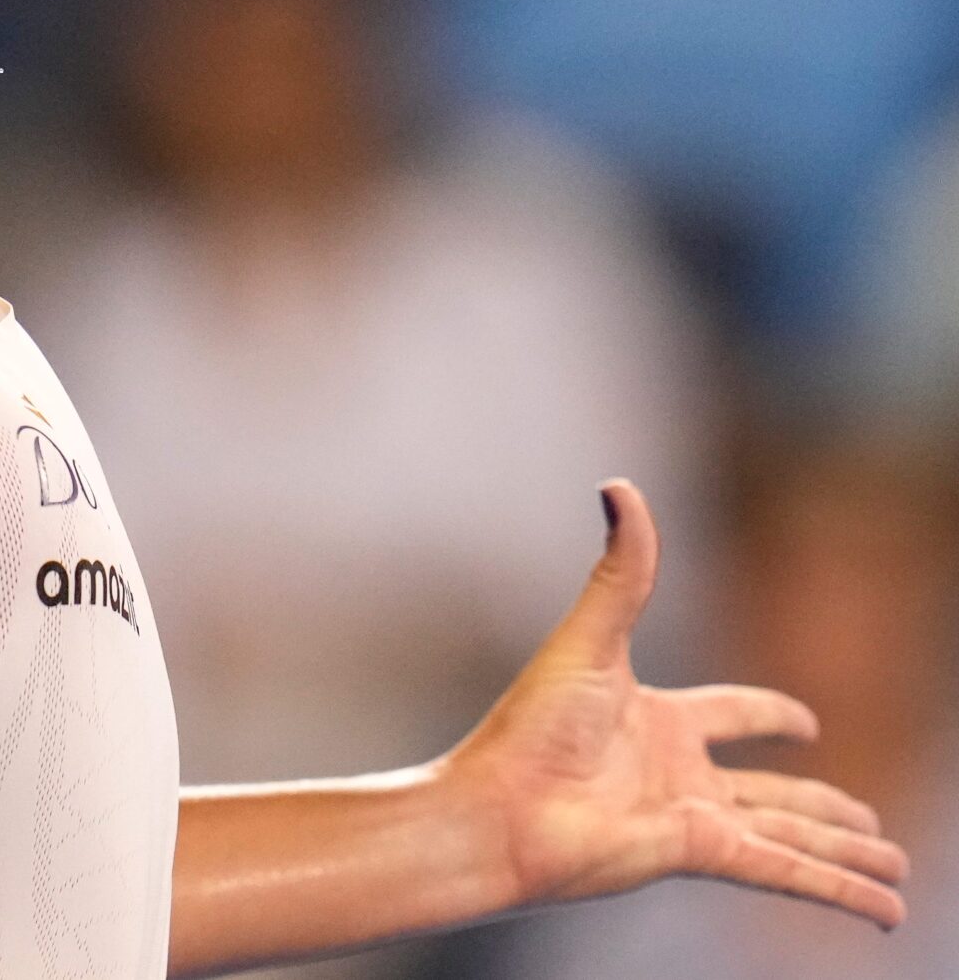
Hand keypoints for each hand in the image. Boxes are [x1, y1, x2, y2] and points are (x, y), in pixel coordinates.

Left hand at [446, 479, 908, 929]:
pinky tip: (886, 910)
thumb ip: (620, 569)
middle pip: (774, 793)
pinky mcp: (700, 855)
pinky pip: (788, 871)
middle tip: (872, 820)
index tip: (807, 725)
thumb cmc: (529, 727)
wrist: (496, 812)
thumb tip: (620, 484)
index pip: (730, 715)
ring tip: (898, 870)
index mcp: (656, 720)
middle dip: (827, 806)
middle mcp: (678, 774)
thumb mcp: (589, 640)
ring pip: (793, 836)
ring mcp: (692, 819)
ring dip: (848, 852)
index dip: (770, 718)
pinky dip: (840, 889)